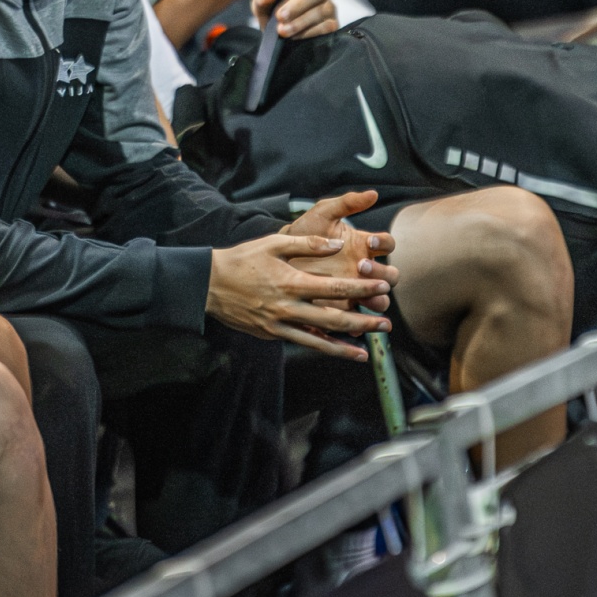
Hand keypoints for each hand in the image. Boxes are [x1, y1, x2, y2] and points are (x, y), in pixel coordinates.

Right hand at [207, 232, 391, 359]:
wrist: (209, 284)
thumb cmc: (243, 259)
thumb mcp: (274, 243)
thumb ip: (308, 243)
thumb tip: (337, 244)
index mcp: (292, 281)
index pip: (336, 288)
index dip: (363, 288)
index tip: (384, 286)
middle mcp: (288, 307)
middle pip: (334, 319)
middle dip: (364, 322)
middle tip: (387, 322)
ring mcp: (280, 325)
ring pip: (321, 340)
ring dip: (348, 345)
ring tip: (370, 348)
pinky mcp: (273, 334)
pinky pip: (304, 344)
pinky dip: (326, 350)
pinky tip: (344, 354)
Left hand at [251, 0, 339, 39]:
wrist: (276, 37)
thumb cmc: (271, 13)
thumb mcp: (262, 4)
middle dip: (298, 5)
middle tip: (280, 16)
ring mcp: (328, 8)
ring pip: (321, 11)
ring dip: (300, 22)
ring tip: (283, 30)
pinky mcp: (332, 25)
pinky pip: (327, 27)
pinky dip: (309, 32)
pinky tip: (295, 37)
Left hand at [286, 189, 397, 311]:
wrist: (277, 258)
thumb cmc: (302, 232)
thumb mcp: (322, 214)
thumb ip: (346, 203)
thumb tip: (373, 193)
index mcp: (363, 246)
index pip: (387, 244)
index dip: (383, 242)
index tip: (370, 240)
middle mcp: (364, 269)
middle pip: (390, 275)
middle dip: (382, 272)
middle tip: (361, 266)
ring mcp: (355, 290)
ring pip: (380, 299)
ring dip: (376, 297)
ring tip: (362, 295)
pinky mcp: (341, 309)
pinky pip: (357, 322)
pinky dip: (357, 325)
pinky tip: (350, 321)